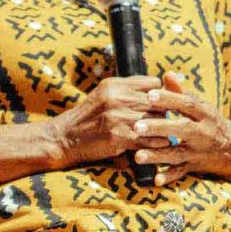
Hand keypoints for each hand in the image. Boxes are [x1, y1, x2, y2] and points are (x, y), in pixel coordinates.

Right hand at [43, 74, 167, 168]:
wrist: (63, 139)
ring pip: (157, 121)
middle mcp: (117, 97)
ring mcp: (118, 116)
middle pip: (158, 102)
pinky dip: (156, 145)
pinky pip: (149, 140)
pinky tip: (156, 147)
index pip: (153, 83)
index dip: (159, 95)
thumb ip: (126, 92)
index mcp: (115, 84)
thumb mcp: (103, 96)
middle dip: (164, 114)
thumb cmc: (86, 120)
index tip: (158, 106)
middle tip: (166, 124)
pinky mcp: (118, 136)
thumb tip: (156, 92)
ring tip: (165, 136)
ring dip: (162, 131)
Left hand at [129, 72, 230, 186]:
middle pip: (181, 129)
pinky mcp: (194, 166)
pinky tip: (156, 180)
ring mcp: (198, 151)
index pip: (187, 104)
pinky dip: (169, 177)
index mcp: (204, 114)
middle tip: (137, 127)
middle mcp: (203, 132)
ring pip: (177, 153)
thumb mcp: (201, 106)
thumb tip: (167, 74)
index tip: (149, 95)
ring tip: (138, 156)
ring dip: (157, 156)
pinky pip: (181, 173)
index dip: (169, 99)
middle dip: (159, 128)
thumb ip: (182, 93)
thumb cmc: (210, 122)